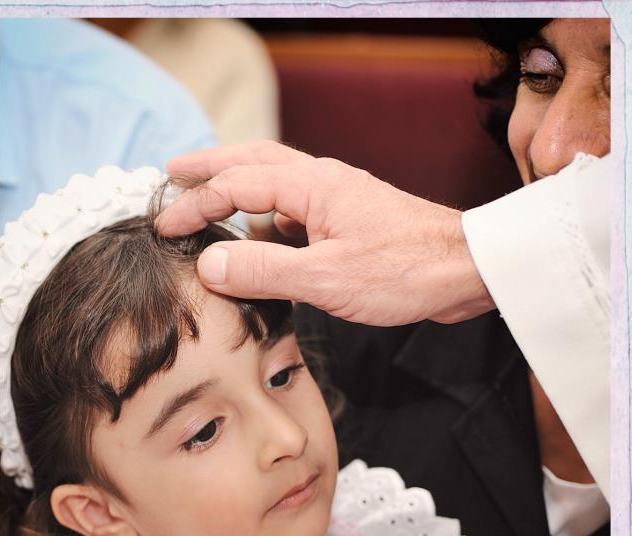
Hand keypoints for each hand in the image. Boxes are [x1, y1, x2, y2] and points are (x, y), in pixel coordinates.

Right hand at [159, 140, 493, 326]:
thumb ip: (264, 271)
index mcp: (311, 185)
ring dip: (239, 187)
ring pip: (276, 184)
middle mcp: (322, 182)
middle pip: (253, 162)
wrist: (466, 270)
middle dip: (210, 167)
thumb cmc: (405, 270)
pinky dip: (269, 220)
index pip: (235, 185)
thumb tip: (210, 266)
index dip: (195, 203)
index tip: (166, 225)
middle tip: (173, 172)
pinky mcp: (352, 224)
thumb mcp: (325, 277)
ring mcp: (339, 201)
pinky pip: (298, 212)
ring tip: (211, 201)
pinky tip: (264, 242)